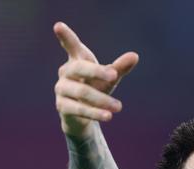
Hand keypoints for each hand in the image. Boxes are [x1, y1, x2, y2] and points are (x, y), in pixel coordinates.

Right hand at [53, 22, 138, 136]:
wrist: (83, 117)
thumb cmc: (95, 90)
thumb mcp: (109, 79)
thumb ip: (119, 68)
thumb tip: (135, 56)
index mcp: (76, 60)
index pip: (71, 46)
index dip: (66, 36)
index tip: (58, 26)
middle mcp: (65, 72)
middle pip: (79, 68)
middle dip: (97, 71)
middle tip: (114, 75)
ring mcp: (61, 89)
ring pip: (81, 91)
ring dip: (101, 99)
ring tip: (119, 107)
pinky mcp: (62, 107)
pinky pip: (78, 109)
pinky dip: (95, 113)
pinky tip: (108, 116)